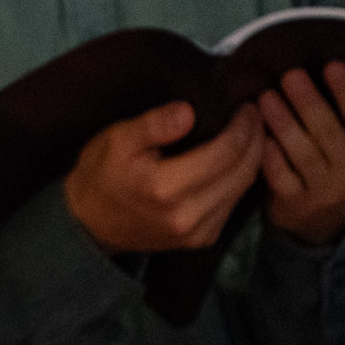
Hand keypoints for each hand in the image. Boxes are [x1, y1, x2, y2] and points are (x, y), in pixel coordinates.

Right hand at [64, 100, 265, 253]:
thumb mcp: (117, 140)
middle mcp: (187, 215)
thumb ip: (153, 124)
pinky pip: (234, 203)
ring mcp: (197, 232)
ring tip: (250, 132)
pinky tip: (236, 160)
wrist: (89, 223)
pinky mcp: (201, 239)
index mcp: (165, 188)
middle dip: (255, 138)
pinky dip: (241, 178)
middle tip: (254, 114)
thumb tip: (188, 112)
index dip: (243, 125)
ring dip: (254, 158)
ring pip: (243, 188)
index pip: (226, 151)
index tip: (245, 105)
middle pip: (243, 170)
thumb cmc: (100, 175)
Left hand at [257, 62, 344, 245]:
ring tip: (266, 96)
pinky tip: (257, 132)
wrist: (331, 217)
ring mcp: (323, 188)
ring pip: (301, 151)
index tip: (332, 65)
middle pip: (327, 130)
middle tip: (290, 74)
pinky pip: (279, 175)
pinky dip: (268, 154)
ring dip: (282, 122)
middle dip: (308, 101)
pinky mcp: (294, 201)